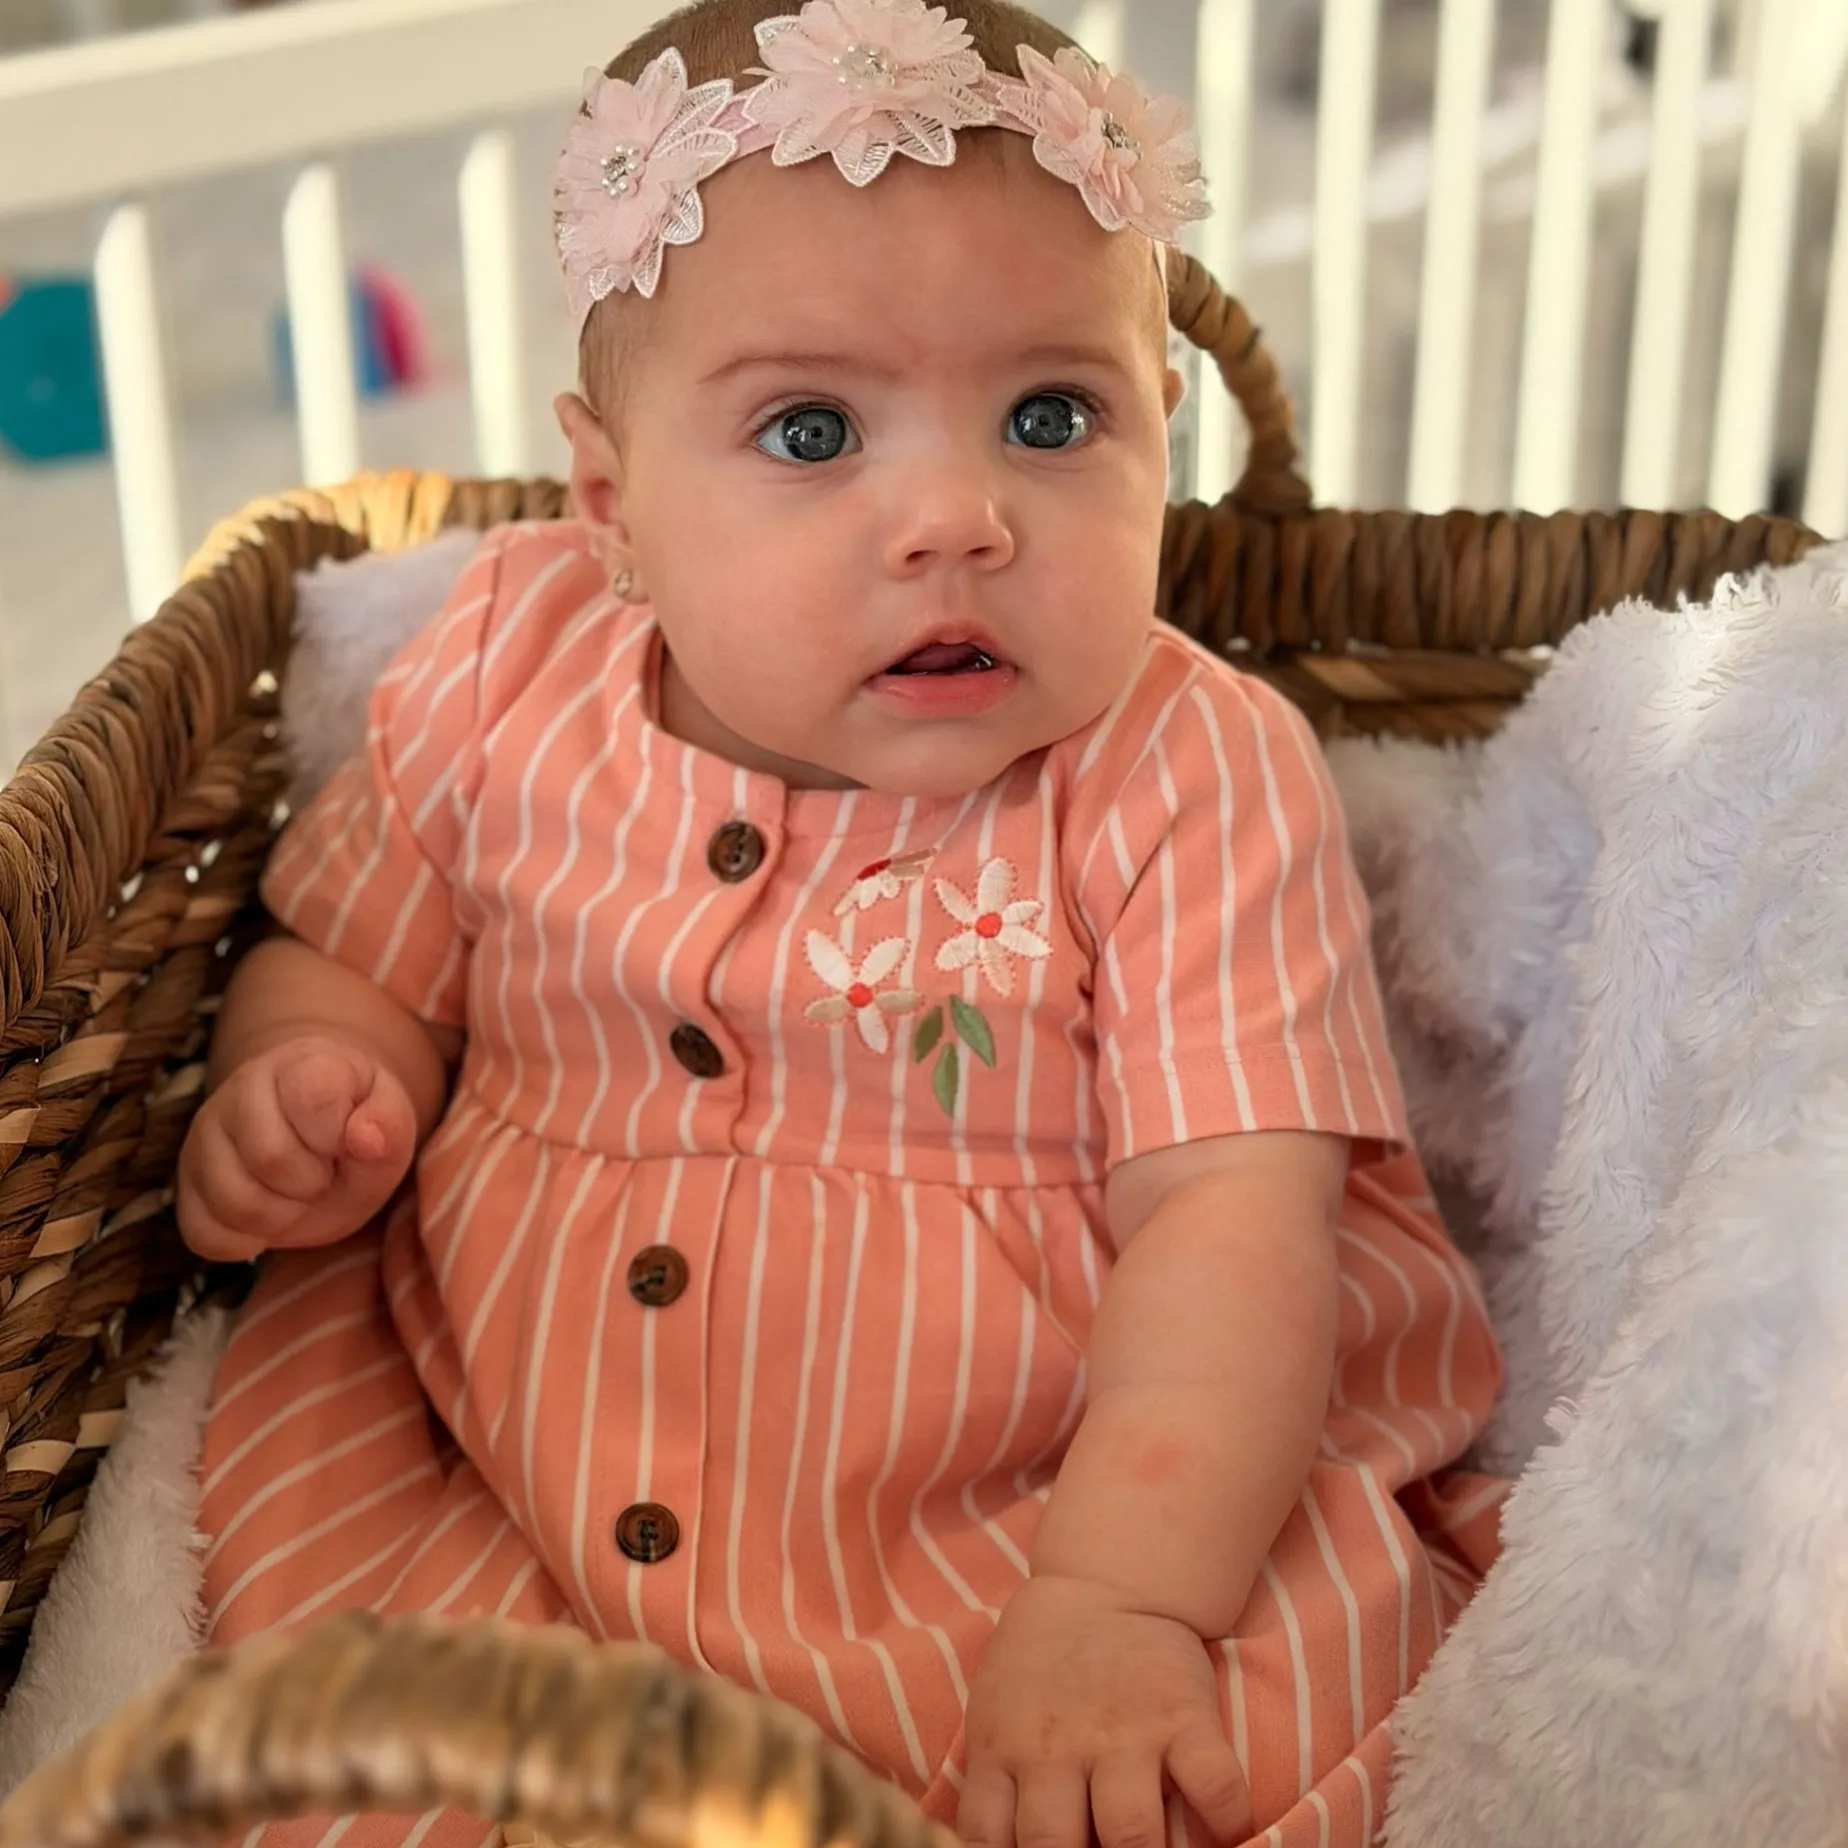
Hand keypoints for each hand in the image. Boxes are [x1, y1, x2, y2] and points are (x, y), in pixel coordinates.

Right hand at [177, 1035, 417, 1260]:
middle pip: (269, 1157)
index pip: (311, 1098)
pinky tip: (269, 1217)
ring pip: (232, 1201)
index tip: (344, 1142)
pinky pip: (205, 1235)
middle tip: (324, 1175)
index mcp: (300, 1064)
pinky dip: (245, 1241)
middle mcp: (240, 1091)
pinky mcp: (185, 1186)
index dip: (336, 1137)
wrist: (317, 1138)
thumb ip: (389, 1126)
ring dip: (281, 1216)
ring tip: (298, 1195)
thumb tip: (366, 1139)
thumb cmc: (356, 1128)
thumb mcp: (390, 1125)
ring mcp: (204, 1138)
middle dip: (312, 1183)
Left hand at [959, 1576, 1252, 1847]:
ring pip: (1132, 1833)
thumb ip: (999, 1787)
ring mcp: (1124, 1732)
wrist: (1107, 1584)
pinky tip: (1224, 1832)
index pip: (987, 1839)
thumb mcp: (997, 1716)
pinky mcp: (1185, 1714)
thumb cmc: (1043, 1668)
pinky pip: (1215, 1788)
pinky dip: (1227, 1823)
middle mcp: (1057, 1748)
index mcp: (1002, 1750)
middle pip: (1055, 1847)